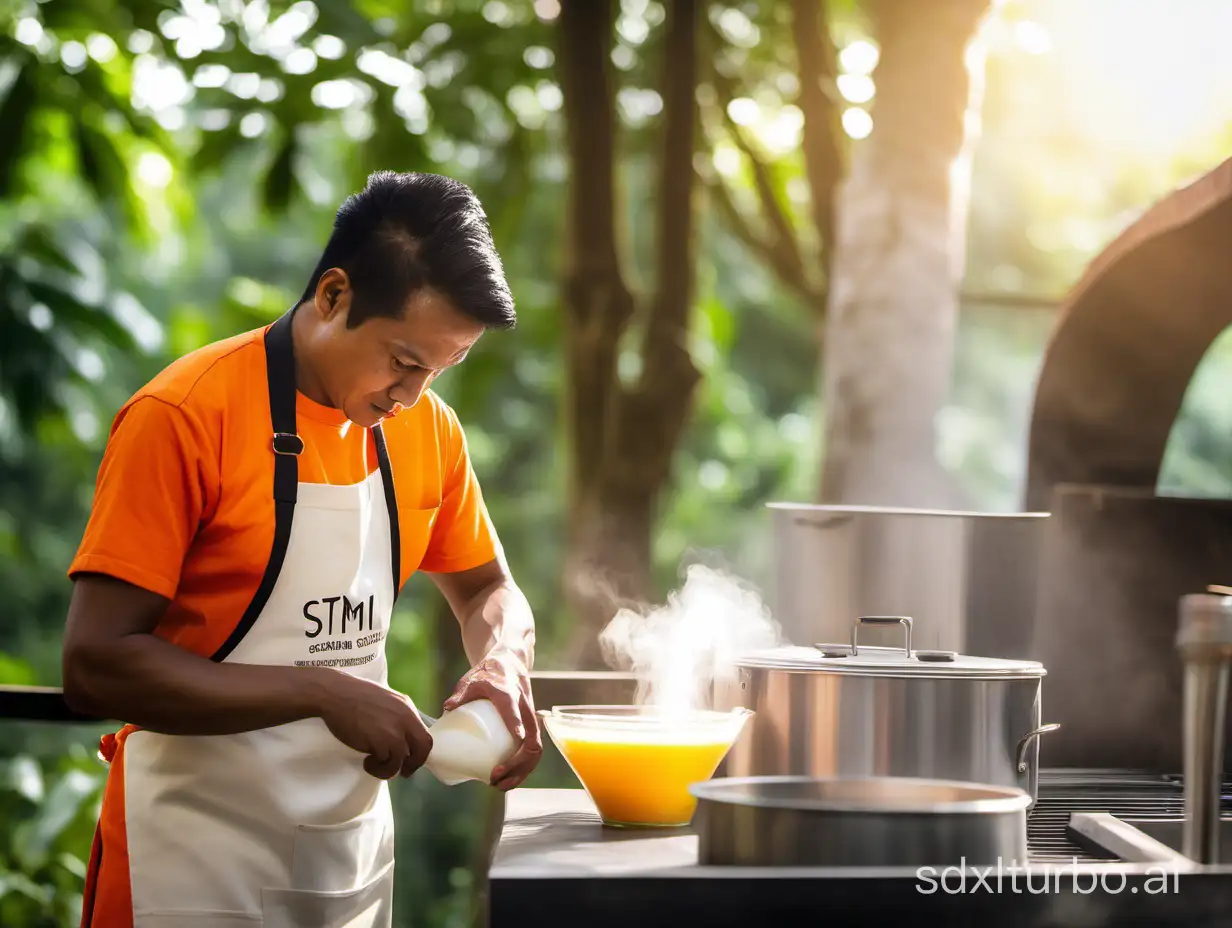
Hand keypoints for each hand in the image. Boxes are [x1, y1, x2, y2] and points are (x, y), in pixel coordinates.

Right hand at [314, 670, 432, 778]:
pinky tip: (366, 761)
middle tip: (403, 773)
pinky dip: (376, 767)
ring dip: (388, 769)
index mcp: (408, 708)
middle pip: (422, 750)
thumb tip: (401, 736)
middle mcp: (406, 719)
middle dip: (414, 765)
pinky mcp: (380, 742)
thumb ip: (397, 716)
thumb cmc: (355, 696)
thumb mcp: (385, 701)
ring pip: (401, 761)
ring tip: (373, 765)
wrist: (336, 694)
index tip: (410, 760)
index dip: (419, 751)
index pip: (425, 735)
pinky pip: (385, 763)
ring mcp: (394, 731)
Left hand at [443, 647, 540, 789]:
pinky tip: (507, 780)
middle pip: (532, 741)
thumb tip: (446, 708)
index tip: (516, 738)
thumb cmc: (488, 672)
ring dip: (521, 772)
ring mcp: (530, 720)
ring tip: (500, 786)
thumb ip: (461, 693)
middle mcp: (525, 709)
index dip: (516, 723)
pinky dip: (522, 769)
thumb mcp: (472, 679)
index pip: (515, 710)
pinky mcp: (530, 728)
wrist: (510, 663)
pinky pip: (531, 752)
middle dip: (516, 764)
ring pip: (535, 751)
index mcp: (510, 694)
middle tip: (494, 777)